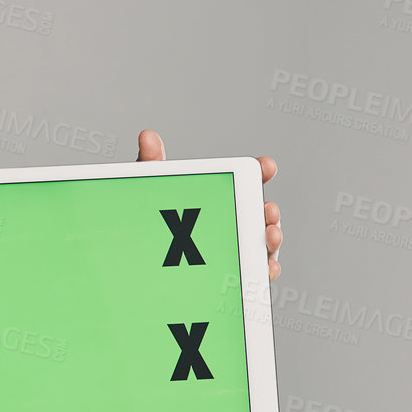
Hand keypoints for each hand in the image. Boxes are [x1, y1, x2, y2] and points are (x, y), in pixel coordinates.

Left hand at [136, 129, 281, 280]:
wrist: (139, 262)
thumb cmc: (149, 224)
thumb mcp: (151, 193)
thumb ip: (152, 166)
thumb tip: (146, 136)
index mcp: (220, 198)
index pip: (246, 181)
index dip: (259, 171)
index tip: (265, 165)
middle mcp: (233, 224)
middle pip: (259, 216)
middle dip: (269, 212)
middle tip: (267, 209)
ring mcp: (235, 251)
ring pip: (262, 245)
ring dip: (272, 239)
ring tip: (269, 234)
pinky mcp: (232, 275)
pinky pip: (254, 275)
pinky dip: (266, 269)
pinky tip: (267, 266)